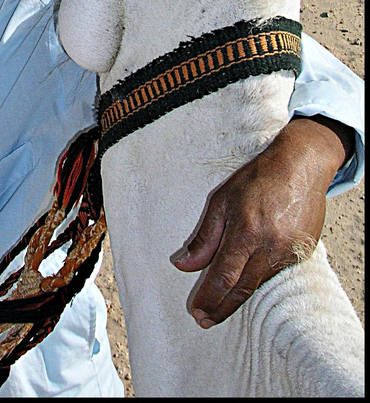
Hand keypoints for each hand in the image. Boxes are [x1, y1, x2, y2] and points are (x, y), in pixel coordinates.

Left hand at [172, 115, 350, 327]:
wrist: (300, 167)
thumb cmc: (257, 178)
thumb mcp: (221, 200)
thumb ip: (204, 237)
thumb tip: (184, 265)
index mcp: (246, 232)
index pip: (223, 277)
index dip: (208, 298)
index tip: (196, 311)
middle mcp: (270, 247)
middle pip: (242, 289)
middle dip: (221, 307)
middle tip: (204, 320)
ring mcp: (289, 252)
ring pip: (258, 283)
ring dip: (238, 296)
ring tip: (219, 306)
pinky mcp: (302, 253)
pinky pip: (274, 273)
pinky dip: (257, 279)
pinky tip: (245, 282)